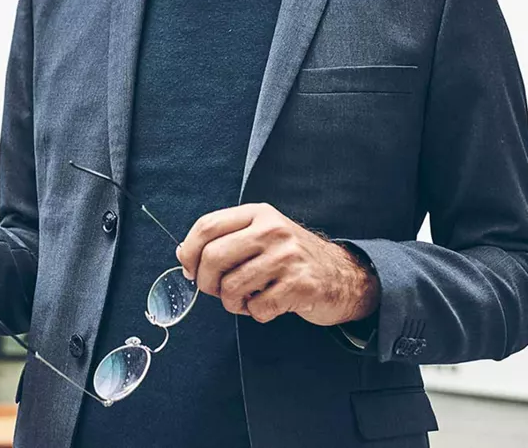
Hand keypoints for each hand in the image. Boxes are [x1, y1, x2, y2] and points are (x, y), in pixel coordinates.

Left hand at [177, 203, 379, 325]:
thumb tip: (183, 254)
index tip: (190, 271)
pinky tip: (269, 305)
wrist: (343, 275)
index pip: (207, 226)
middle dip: (207, 283)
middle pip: (213, 257)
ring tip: (247, 300)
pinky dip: (257, 313)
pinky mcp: (301, 285)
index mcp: (258, 214)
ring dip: (232, 303)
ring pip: (232, 287)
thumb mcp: (260, 237)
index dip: (190, 252)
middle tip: (216, 292)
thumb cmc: (291, 258)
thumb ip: (224, 240)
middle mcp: (273, 230)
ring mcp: (288, 256)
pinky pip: (258, 307)